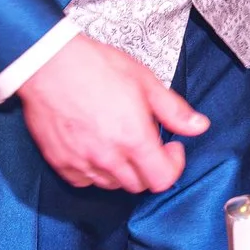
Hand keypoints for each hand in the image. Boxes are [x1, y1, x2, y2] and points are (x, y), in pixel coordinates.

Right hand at [19, 33, 208, 192]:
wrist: (49, 64)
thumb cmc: (96, 66)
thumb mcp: (145, 81)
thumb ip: (174, 110)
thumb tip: (199, 126)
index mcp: (134, 138)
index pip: (163, 179)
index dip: (173, 165)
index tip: (171, 147)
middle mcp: (108, 157)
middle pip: (139, 184)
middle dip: (150, 166)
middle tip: (147, 141)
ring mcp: (82, 162)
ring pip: (112, 184)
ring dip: (124, 170)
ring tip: (121, 141)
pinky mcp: (61, 163)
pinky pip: (85, 180)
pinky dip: (96, 171)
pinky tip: (97, 148)